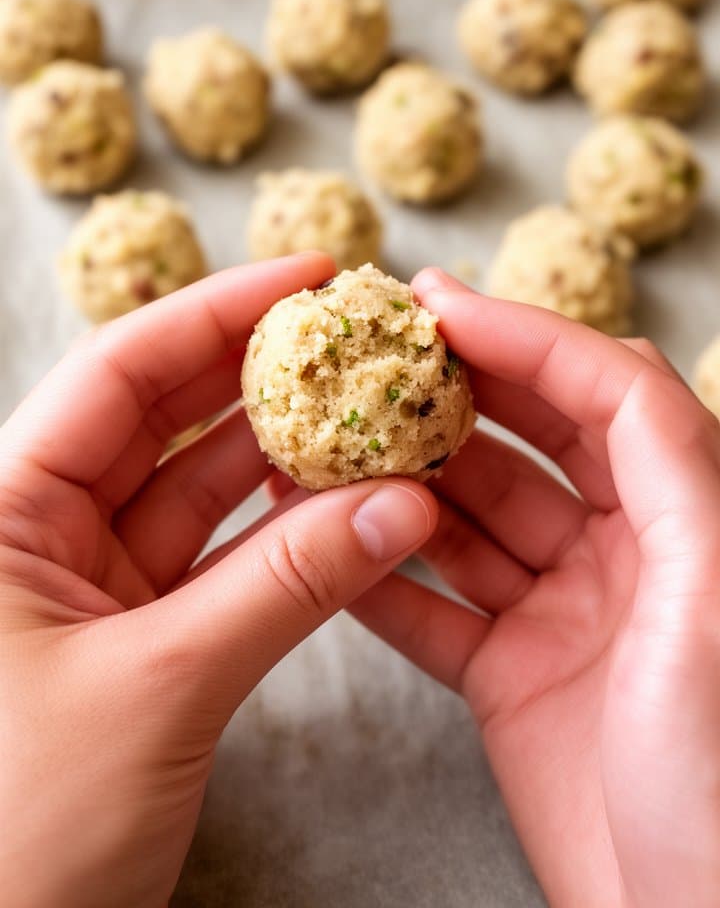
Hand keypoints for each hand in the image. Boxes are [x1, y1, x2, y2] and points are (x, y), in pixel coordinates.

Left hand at [0, 253, 436, 907]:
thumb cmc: (16, 832)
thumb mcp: (159, 686)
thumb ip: (286, 586)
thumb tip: (401, 507)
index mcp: (1, 513)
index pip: (119, 375)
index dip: (217, 315)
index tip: (309, 280)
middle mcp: (41, 533)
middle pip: (164, 419)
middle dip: (263, 376)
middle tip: (355, 339)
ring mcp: (94, 586)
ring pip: (203, 493)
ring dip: (289, 460)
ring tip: (374, 417)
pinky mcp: (139, 640)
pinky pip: (221, 562)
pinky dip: (286, 537)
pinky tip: (351, 506)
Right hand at [351, 268, 719, 907]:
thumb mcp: (715, 591)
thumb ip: (671, 463)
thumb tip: (608, 355)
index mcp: (690, 515)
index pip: (603, 391)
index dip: (521, 336)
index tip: (434, 305)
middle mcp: (627, 551)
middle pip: (528, 441)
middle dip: (450, 393)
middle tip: (369, 355)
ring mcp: (562, 613)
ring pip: (466, 520)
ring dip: (398, 481)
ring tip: (325, 441)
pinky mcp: (510, 675)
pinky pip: (431, 607)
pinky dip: (376, 574)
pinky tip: (322, 540)